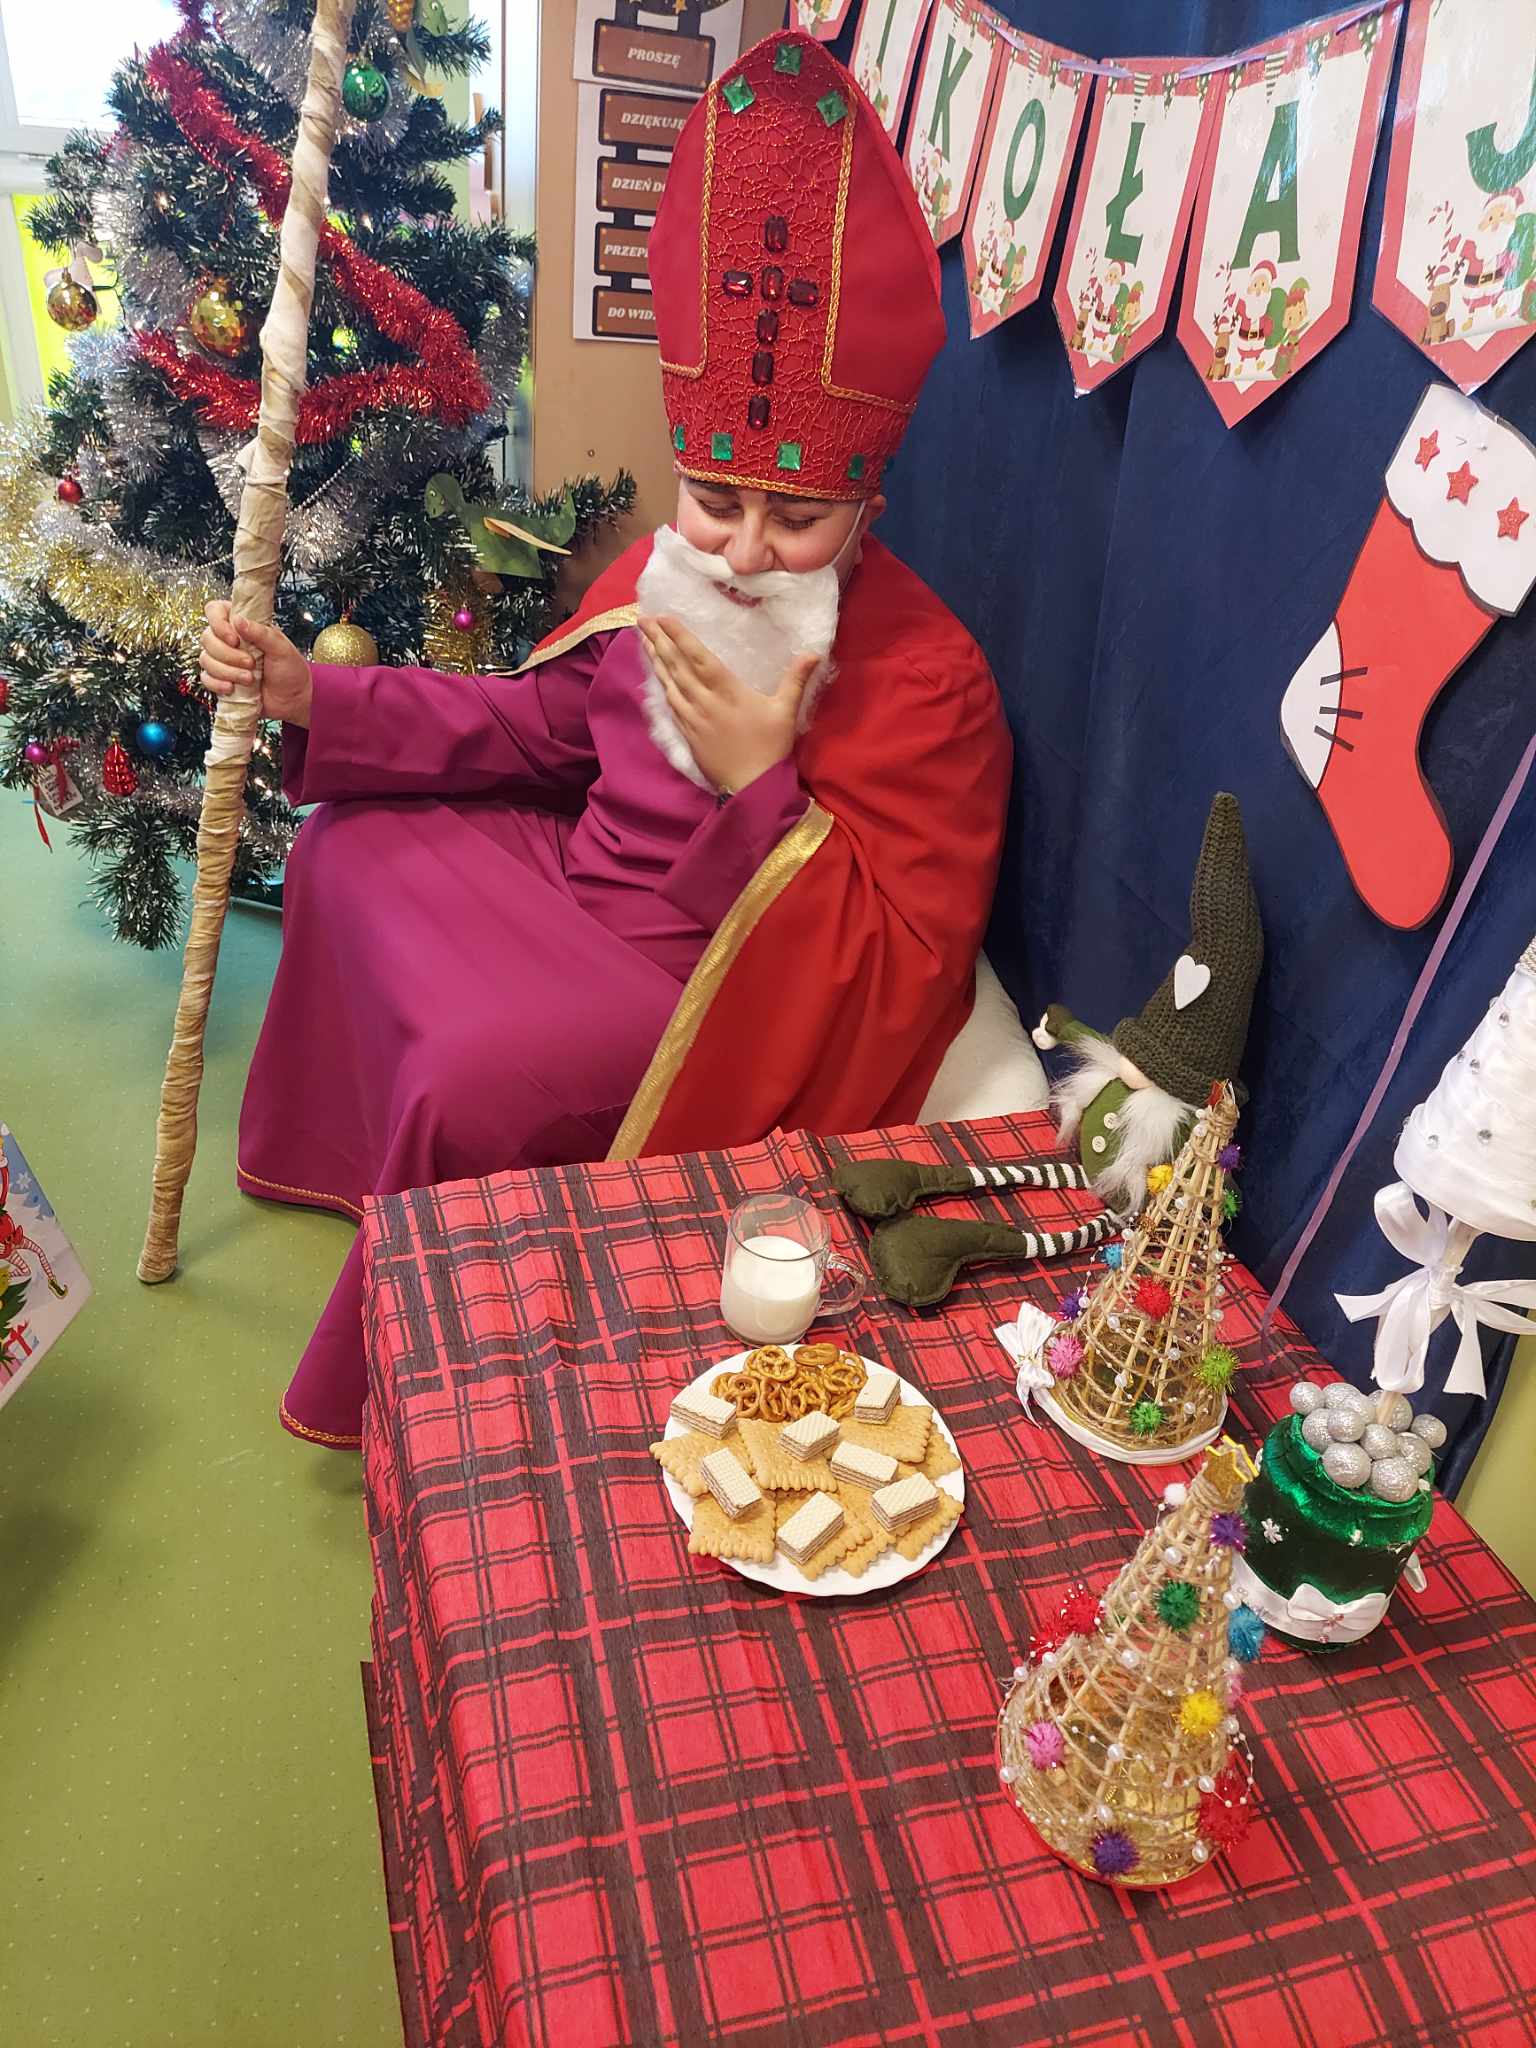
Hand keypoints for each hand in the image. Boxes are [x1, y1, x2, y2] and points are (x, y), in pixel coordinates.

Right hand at [199, 602, 312, 727]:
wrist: (292, 699)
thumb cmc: (290, 670)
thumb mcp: (281, 648)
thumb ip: (261, 632)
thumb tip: (239, 620)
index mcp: (243, 625)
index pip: (215, 611)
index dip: (218, 623)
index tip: (234, 639)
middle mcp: (229, 640)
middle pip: (207, 638)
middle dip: (228, 655)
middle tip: (251, 663)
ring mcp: (223, 660)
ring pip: (206, 659)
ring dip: (226, 671)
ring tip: (249, 679)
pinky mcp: (221, 679)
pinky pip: (206, 678)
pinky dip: (217, 684)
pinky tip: (232, 688)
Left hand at [638, 614, 816, 793]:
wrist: (751, 787)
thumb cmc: (770, 748)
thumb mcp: (786, 711)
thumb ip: (795, 679)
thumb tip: (814, 653)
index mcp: (727, 691)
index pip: (699, 657)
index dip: (680, 636)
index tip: (664, 618)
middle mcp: (704, 701)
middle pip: (677, 666)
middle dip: (659, 641)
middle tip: (644, 619)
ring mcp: (693, 718)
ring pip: (669, 683)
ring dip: (656, 660)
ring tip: (644, 640)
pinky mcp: (688, 733)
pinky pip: (670, 703)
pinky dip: (662, 685)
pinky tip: (657, 676)